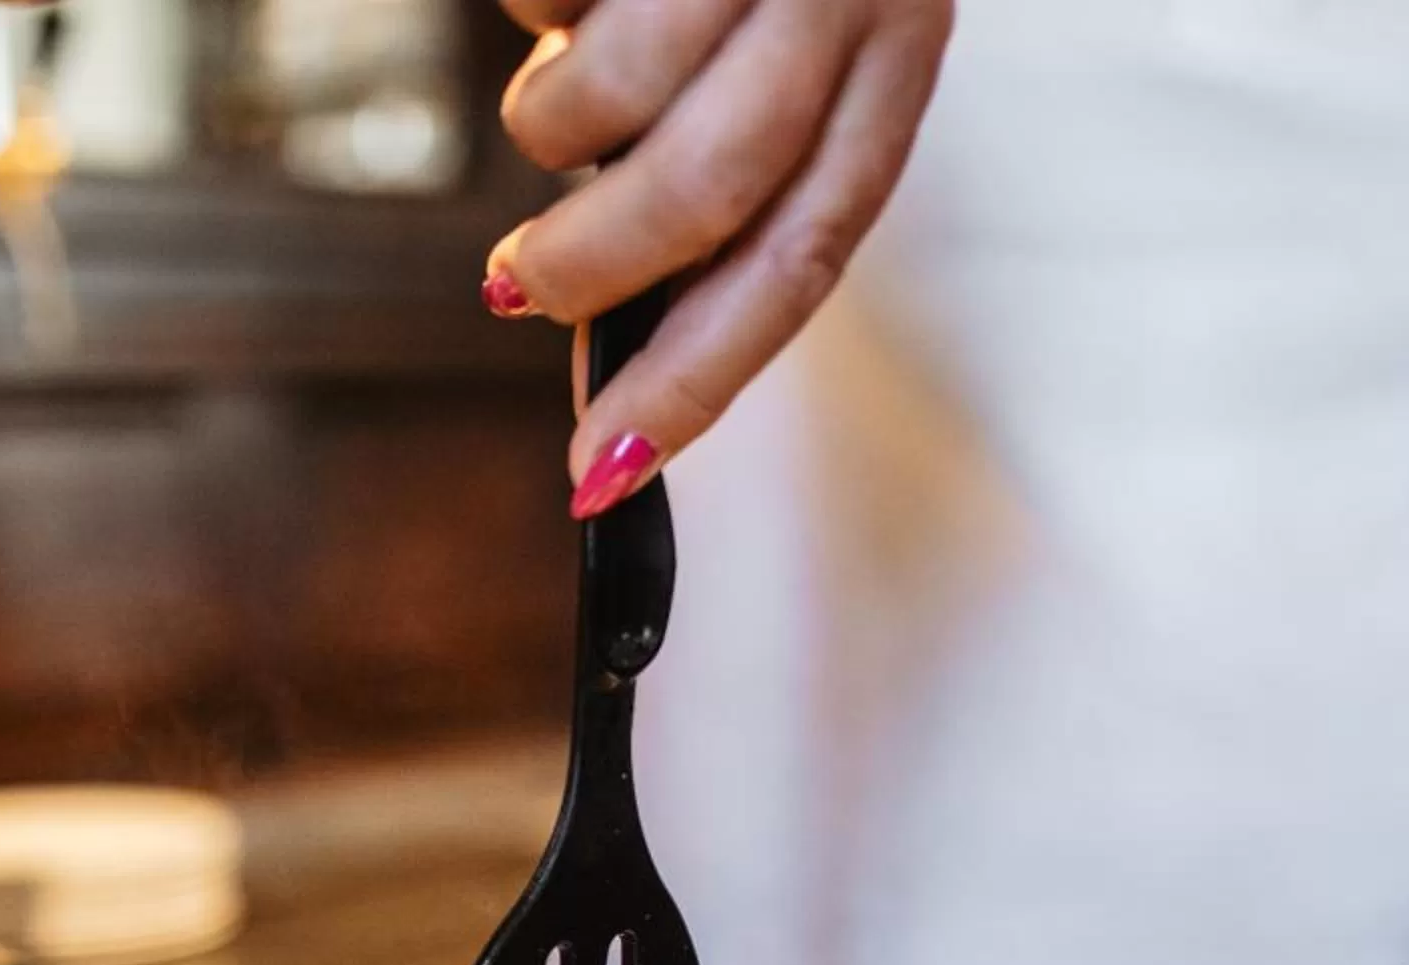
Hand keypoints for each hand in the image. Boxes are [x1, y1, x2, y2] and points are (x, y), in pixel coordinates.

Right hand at [485, 0, 952, 514]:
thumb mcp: (784, 52)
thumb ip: (720, 185)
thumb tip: (613, 353)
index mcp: (890, 63)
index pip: (797, 260)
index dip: (693, 379)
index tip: (602, 474)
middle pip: (703, 195)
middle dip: (586, 267)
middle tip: (518, 282)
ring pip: (609, 99)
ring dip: (543, 117)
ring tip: (551, 77)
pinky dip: (527, 5)